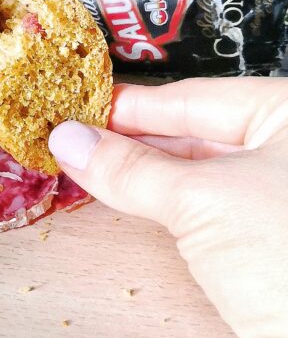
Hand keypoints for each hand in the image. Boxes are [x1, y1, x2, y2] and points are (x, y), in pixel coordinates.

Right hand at [49, 79, 287, 337]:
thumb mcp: (201, 203)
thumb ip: (131, 169)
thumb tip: (71, 140)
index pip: (196, 97)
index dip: (131, 105)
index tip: (81, 110)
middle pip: (199, 131)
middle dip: (135, 139)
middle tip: (75, 141)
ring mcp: (284, 196)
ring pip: (205, 170)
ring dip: (149, 173)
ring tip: (93, 169)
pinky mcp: (278, 240)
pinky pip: (212, 205)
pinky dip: (170, 203)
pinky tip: (134, 201)